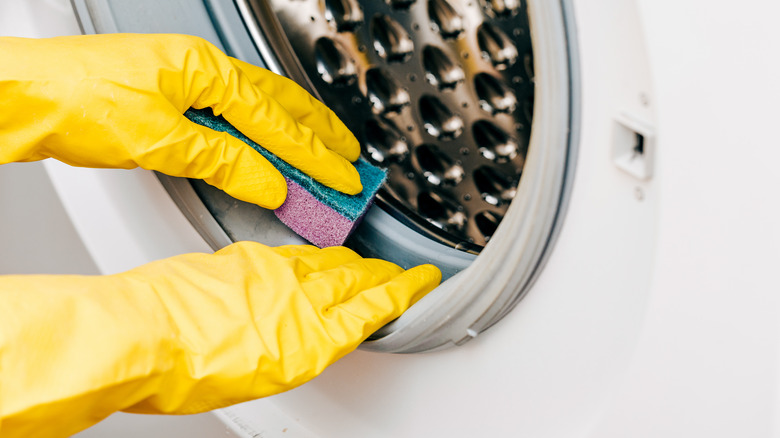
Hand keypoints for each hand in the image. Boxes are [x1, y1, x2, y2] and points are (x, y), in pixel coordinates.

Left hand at [0, 33, 361, 207]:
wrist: (23, 94)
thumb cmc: (76, 100)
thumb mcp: (159, 140)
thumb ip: (222, 161)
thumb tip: (269, 181)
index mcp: (204, 69)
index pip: (275, 119)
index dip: (314, 153)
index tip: (342, 175)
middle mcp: (200, 67)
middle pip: (278, 102)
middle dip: (318, 132)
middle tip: (350, 156)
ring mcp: (186, 78)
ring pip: (257, 104)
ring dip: (293, 131)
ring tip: (322, 149)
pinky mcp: (171, 95)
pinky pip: (232, 113)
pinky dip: (259, 133)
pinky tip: (267, 146)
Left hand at [0, 242, 440, 435]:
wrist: (139, 333)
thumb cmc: (187, 371)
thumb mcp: (258, 380)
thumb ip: (293, 352)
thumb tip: (303, 340)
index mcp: (311, 339)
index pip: (375, 307)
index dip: (406, 290)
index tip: (424, 279)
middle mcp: (299, 300)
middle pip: (357, 278)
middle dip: (384, 274)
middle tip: (400, 271)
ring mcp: (274, 272)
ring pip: (328, 261)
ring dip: (352, 262)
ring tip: (364, 262)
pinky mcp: (247, 255)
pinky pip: (294, 252)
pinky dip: (313, 256)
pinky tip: (313, 257)